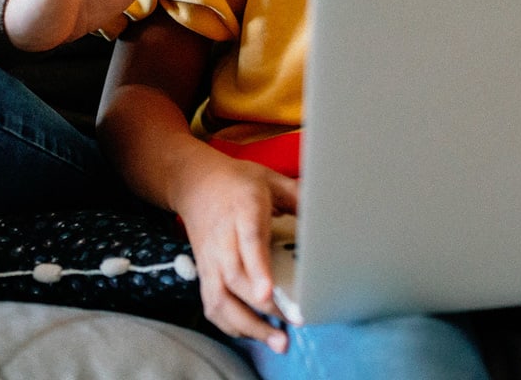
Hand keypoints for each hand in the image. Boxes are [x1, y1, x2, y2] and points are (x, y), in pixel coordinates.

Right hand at [177, 148, 298, 350]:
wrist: (196, 184)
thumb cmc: (238, 182)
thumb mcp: (269, 179)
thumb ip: (296, 195)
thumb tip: (325, 210)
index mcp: (242, 210)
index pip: (248, 242)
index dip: (258, 269)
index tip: (268, 293)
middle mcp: (223, 238)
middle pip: (236, 279)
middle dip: (263, 307)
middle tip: (293, 321)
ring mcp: (210, 259)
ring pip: (220, 299)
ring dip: (248, 325)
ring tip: (278, 340)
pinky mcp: (204, 273)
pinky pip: (213, 306)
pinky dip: (232, 325)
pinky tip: (255, 333)